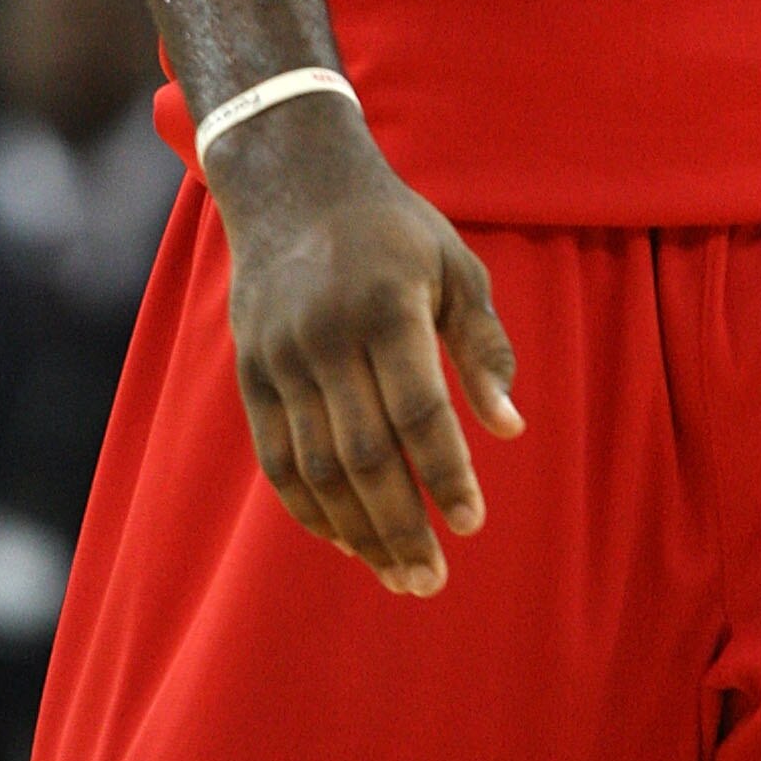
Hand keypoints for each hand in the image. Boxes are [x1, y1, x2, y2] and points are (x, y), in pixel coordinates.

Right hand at [207, 91, 522, 595]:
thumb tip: (509, 427)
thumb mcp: (455, 265)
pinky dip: (311, 509)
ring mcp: (280, 358)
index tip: (473, 523)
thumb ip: (484, 346)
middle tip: (433, 577)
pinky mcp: (251, 374)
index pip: (419, 411)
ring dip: (358, 532)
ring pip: (318, 469)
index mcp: (386, 305)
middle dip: (402, 525)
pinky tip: (346, 539)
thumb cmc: (394, 230)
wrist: (293, 183)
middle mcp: (326, 336)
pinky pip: (277, 460)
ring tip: (398, 573)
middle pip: (364, 456)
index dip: (445, 474)